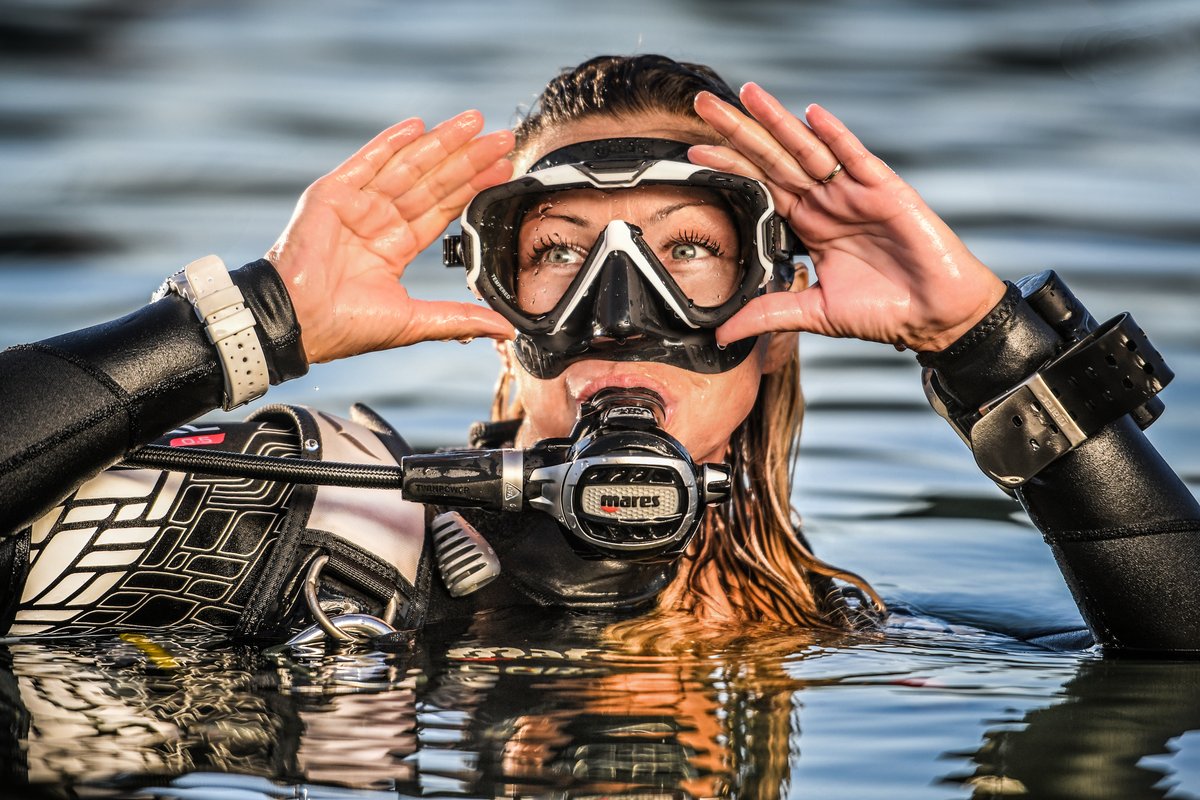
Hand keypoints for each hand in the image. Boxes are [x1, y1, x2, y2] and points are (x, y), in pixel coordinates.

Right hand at [266, 110, 515, 363]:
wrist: (299, 322)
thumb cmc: (346, 327)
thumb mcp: (415, 321)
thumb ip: (460, 318)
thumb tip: (505, 330)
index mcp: (395, 246)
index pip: (442, 208)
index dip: (473, 187)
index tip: (504, 169)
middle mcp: (378, 220)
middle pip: (433, 181)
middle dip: (469, 158)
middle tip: (503, 138)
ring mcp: (356, 204)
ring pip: (408, 166)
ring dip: (441, 142)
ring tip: (475, 122)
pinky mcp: (332, 194)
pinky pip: (367, 161)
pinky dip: (391, 142)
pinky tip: (418, 126)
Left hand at [690, 84, 1005, 352]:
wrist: (934, 315)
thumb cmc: (882, 310)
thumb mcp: (813, 313)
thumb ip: (768, 314)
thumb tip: (721, 335)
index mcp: (807, 225)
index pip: (758, 188)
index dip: (728, 168)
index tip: (692, 153)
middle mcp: (825, 201)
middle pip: (772, 159)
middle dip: (738, 131)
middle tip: (702, 104)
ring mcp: (853, 192)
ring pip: (806, 149)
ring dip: (776, 121)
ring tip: (747, 93)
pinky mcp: (885, 190)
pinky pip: (855, 157)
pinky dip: (834, 135)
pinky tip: (811, 114)